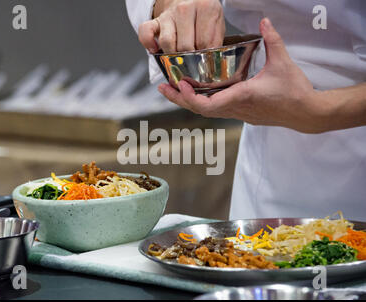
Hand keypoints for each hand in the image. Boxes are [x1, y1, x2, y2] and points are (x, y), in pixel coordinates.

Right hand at [138, 0, 224, 52]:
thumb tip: (208, 62)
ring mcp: (169, 14)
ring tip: (179, 56)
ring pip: (167, 43)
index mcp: (205, 8)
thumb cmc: (204, 17)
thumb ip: (214, 42)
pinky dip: (148, 43)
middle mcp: (185, 8)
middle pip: (185, 46)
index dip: (205, 56)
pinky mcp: (156, 20)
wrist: (191, 0)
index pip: (204, 43)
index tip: (205, 58)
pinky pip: (146, 32)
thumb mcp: (217, 25)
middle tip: (193, 59)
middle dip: (189, 58)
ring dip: (173, 55)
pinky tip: (155, 50)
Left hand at [158, 18, 334, 133]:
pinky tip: (196, 93)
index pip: (209, 104)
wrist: (306, 114)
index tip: (179, 85)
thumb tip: (264, 21)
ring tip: (173, 90)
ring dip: (188, 102)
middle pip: (200, 110)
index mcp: (243, 96)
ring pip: (206, 112)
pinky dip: (202, 102)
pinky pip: (216, 110)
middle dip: (179, 100)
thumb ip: (272, 40)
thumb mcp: (283, 62)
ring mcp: (239, 113)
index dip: (190, 98)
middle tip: (162, 89)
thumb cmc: (295, 91)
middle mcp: (237, 108)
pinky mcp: (243, 114)